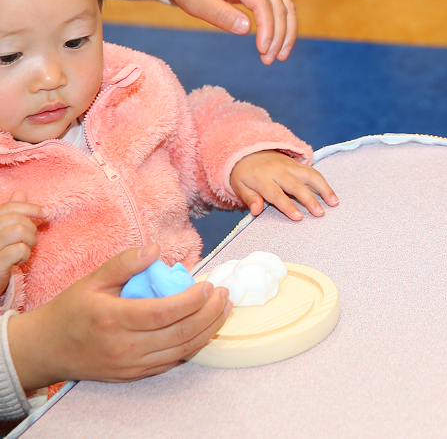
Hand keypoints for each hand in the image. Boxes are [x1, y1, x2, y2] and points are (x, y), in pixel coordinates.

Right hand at [0, 191, 44, 289]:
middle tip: (29, 241)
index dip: (30, 208)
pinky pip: (19, 249)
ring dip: (29, 240)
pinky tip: (19, 261)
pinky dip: (25, 254)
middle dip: (31, 228)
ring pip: (19, 230)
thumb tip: (20, 193)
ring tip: (24, 249)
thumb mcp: (3, 233)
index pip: (9, 207)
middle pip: (16, 218)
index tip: (46, 213)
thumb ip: (10, 214)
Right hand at [8, 244, 229, 389]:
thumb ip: (125, 263)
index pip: (163, 313)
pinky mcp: (133, 375)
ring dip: (208, 330)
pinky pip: (171, 362)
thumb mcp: (92, 280)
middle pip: (179, 333)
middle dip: (209, 314)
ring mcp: (129, 365)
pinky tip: (205, 328)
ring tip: (223, 309)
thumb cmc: (70, 310)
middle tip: (224, 295)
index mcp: (113, 319)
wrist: (45, 350)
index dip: (192, 301)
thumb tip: (156, 249)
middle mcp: (124, 346)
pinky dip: (193, 345)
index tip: (209, 285)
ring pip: (181, 350)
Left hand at [145, 0, 295, 63]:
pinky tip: (279, 39)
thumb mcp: (195, 2)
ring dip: (287, 30)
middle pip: (279, 4)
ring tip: (280, 55)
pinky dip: (284, 21)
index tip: (262, 50)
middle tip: (270, 60)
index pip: (262, 2)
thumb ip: (220, 14)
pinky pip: (280, 1)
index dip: (267, 28)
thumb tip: (247, 29)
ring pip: (285, 3)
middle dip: (279, 34)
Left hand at [230, 151, 337, 220]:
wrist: (250, 152)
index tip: (299, 217)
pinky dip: (324, 182)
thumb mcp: (240, 187)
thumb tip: (256, 211)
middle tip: (320, 213)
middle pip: (297, 186)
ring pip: (311, 175)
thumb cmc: (245, 175)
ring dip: (324, 188)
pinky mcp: (298, 163)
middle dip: (310, 200)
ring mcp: (291, 165)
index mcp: (263, 179)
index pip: (277, 194)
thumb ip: (249, 198)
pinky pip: (313, 171)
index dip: (288, 206)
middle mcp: (279, 171)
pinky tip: (332, 194)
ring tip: (334, 202)